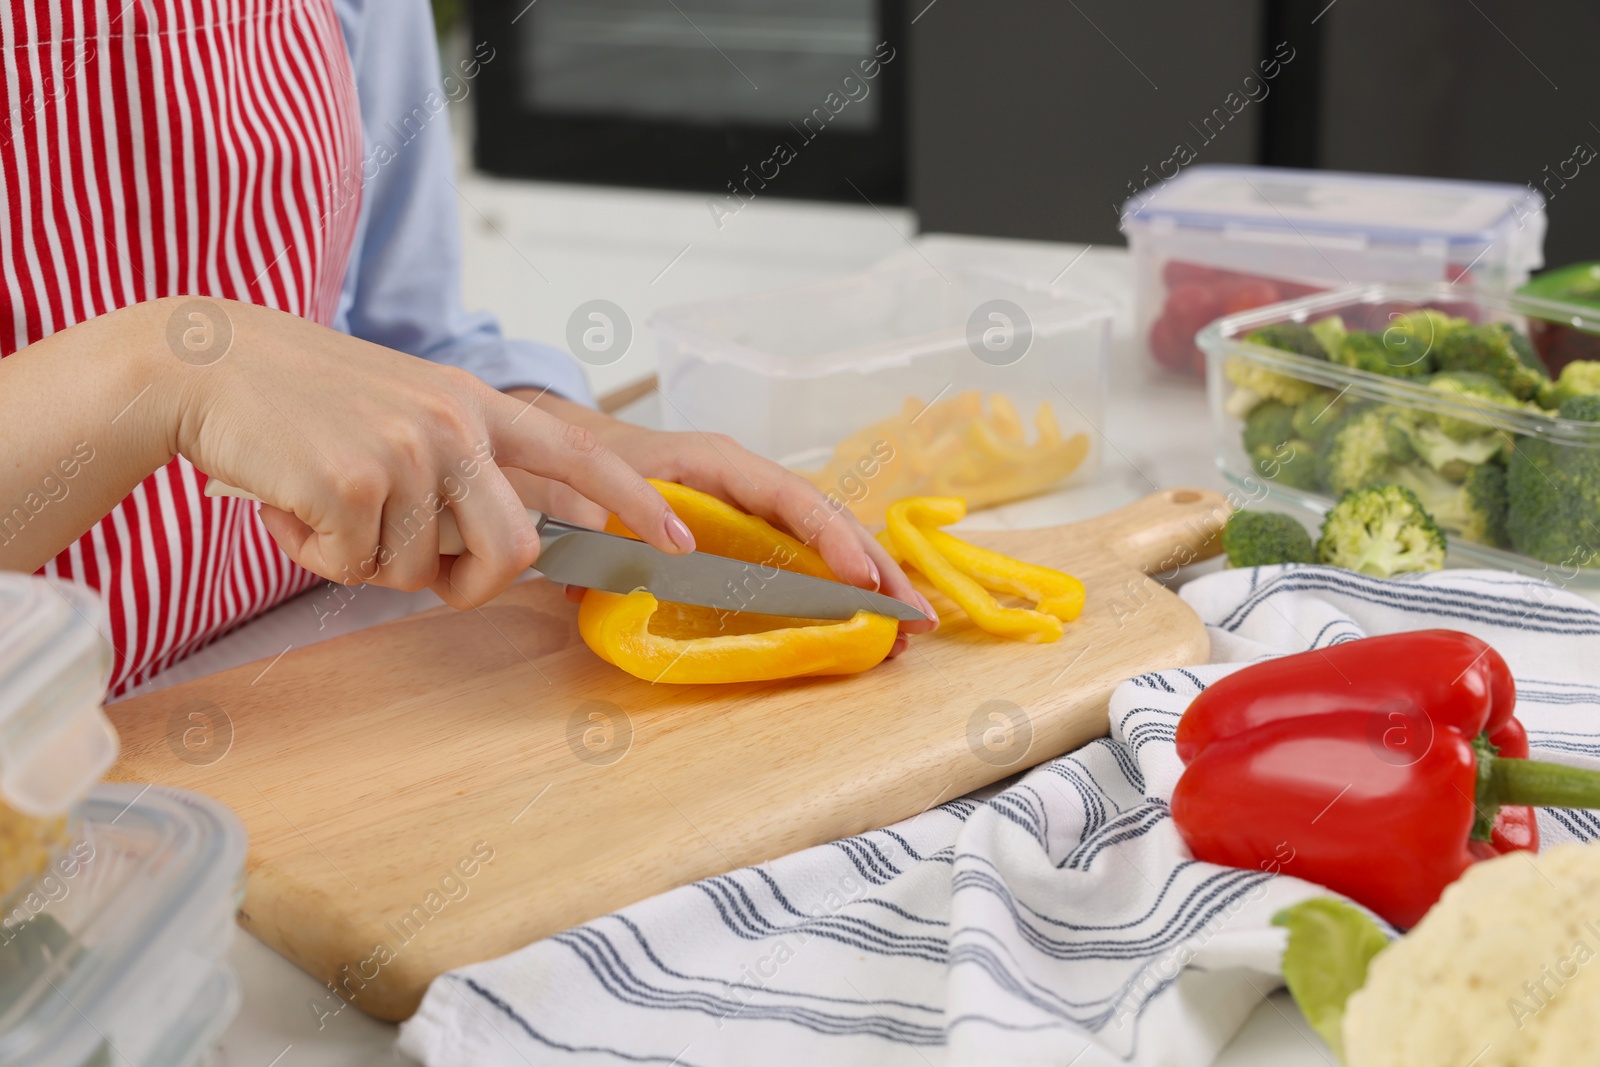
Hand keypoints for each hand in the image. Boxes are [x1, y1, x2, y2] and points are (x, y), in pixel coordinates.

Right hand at [159, 300, 696, 607]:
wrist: (205, 364)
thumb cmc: (303, 402)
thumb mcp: (405, 412)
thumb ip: (461, 469)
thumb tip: (497, 552)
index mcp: (475, 405)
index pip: (580, 454)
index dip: (635, 501)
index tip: (679, 539)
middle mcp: (455, 423)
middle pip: (513, 551)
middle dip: (468, 585)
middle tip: (415, 571)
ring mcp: (408, 450)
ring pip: (419, 572)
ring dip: (367, 562)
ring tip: (325, 503)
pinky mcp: (354, 483)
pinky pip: (355, 570)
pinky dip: (316, 556)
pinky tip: (290, 503)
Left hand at [511, 391, 937, 650]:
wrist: (568, 453)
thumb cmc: (581, 471)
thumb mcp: (589, 500)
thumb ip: (614, 532)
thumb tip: (655, 570)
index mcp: (718, 463)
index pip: (790, 498)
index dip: (830, 539)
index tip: (861, 581)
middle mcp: (748, 480)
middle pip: (827, 519)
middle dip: (875, 569)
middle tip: (915, 619)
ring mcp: (753, 505)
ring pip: (824, 541)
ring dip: (866, 585)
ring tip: (904, 636)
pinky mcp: (749, 532)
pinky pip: (803, 556)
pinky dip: (835, 589)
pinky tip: (861, 624)